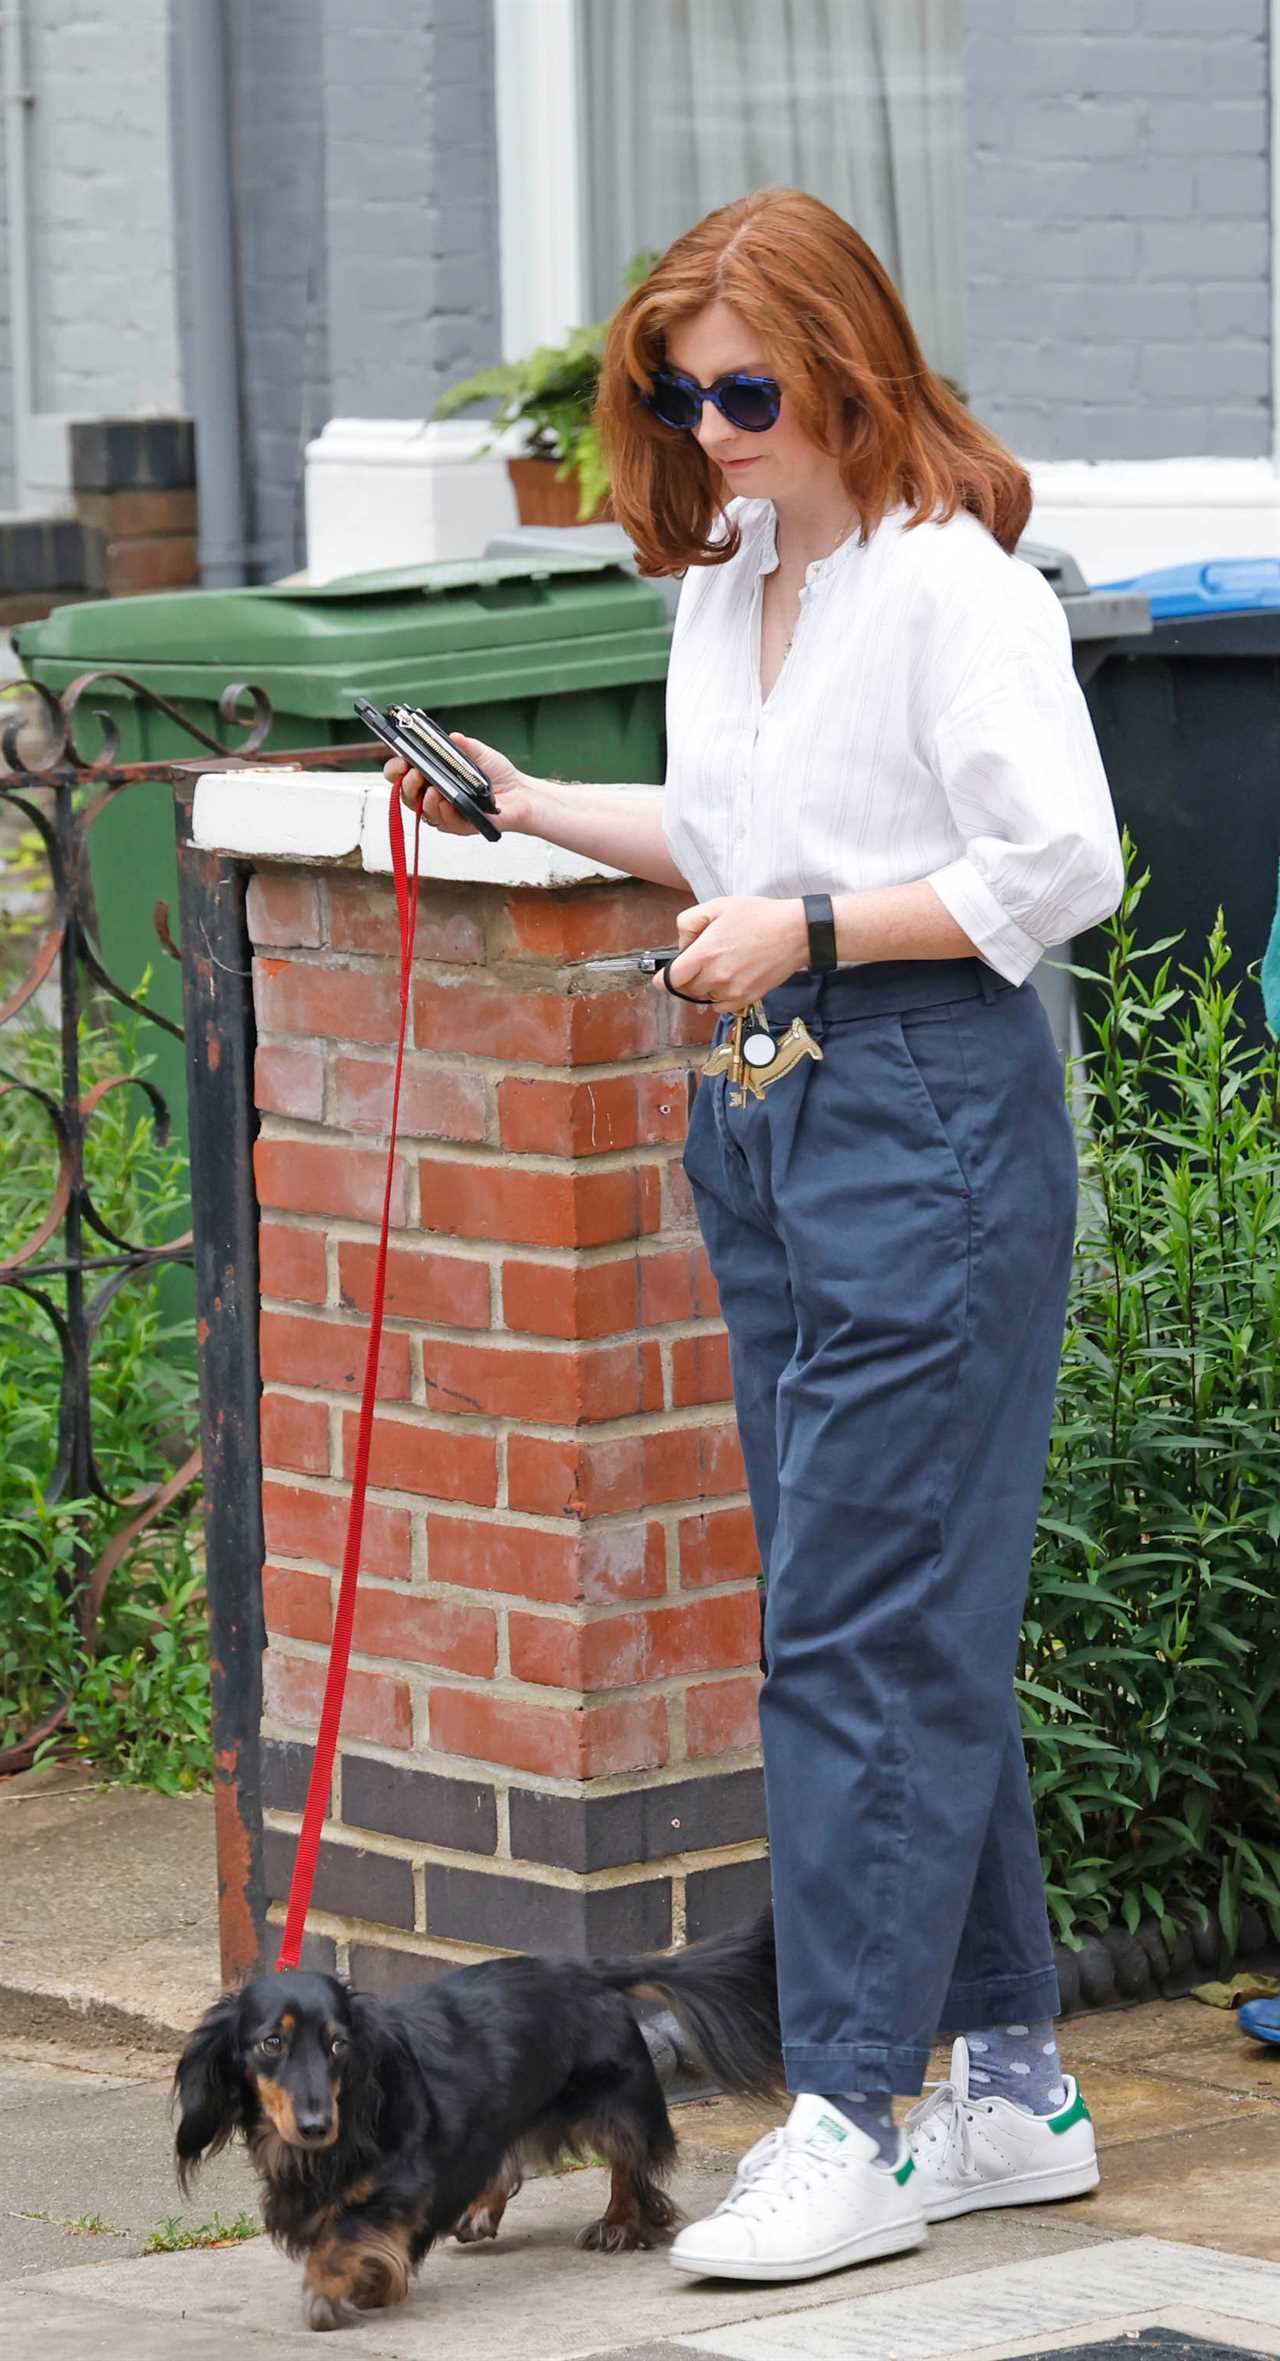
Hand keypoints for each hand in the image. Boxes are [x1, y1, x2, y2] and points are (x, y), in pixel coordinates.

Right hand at [383, 733, 530, 835]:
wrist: (520, 793)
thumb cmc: (497, 774)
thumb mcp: (478, 753)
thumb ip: (463, 745)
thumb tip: (451, 736)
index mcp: (432, 775)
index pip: (402, 774)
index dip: (396, 768)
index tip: (400, 760)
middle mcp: (433, 795)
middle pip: (405, 795)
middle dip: (404, 783)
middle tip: (414, 772)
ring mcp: (445, 812)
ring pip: (421, 811)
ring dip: (422, 798)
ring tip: (431, 788)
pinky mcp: (459, 826)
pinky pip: (443, 822)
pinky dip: (441, 811)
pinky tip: (445, 801)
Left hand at [655, 896, 809, 1011]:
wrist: (794, 932)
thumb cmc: (758, 916)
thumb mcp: (717, 906)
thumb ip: (688, 923)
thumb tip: (682, 945)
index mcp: (705, 954)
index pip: (671, 980)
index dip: (664, 980)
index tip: (664, 978)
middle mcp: (716, 977)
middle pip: (686, 990)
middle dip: (687, 978)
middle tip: (701, 961)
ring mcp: (732, 991)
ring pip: (704, 998)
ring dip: (704, 987)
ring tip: (720, 966)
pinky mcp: (746, 998)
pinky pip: (720, 1007)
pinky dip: (718, 997)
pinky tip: (728, 979)